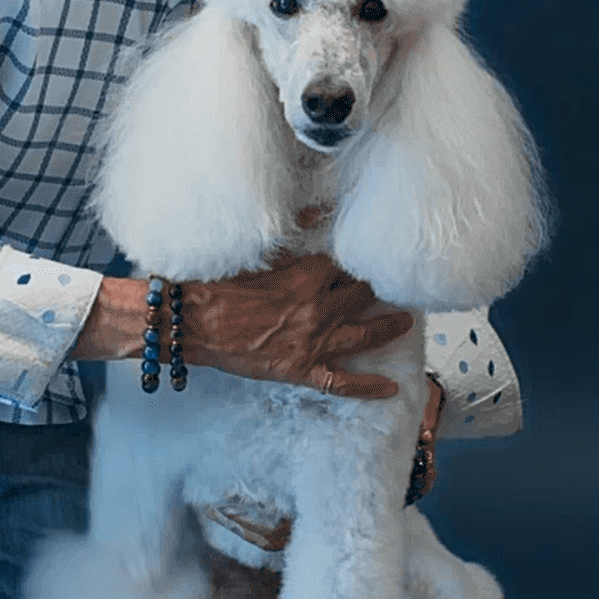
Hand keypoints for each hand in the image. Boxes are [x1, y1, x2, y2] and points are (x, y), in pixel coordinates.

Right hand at [74, 255, 412, 399]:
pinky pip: (344, 383)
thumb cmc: (217, 287)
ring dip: (390, 328)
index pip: (344, 266)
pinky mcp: (303, 371)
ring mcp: (314, 343)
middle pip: (363, 296)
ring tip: (407, 323)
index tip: (361, 260)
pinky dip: (369, 387)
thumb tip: (320, 211)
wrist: (192, 324)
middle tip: (393, 286)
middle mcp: (318, 310)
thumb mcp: (256, 254)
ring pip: (366, 334)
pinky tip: (390, 387)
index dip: (352, 263)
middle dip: (377, 289)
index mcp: (307, 277)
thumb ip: (292, 236)